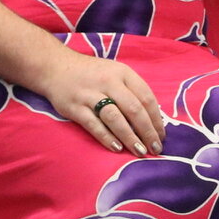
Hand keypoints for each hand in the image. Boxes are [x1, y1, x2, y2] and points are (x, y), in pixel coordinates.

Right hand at [39, 43, 168, 155]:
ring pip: (115, 118)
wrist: (56, 67)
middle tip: (155, 148)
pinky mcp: (75, 107)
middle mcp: (109, 82)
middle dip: (147, 131)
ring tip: (139, 151)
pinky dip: (107, 137)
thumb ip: (131, 91)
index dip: (156, 118)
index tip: (162, 135)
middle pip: (134, 109)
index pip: (146, 97)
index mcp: (123, 73)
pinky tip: (117, 148)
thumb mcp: (115, 73)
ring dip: (130, 137)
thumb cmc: (92, 73)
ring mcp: (90, 94)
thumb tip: (152, 119)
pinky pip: (94, 125)